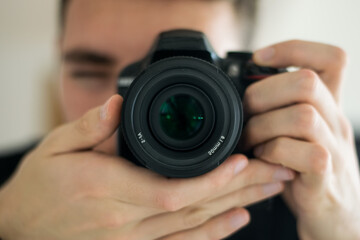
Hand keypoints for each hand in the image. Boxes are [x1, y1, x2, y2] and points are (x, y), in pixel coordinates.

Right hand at [0, 95, 291, 239]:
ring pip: (194, 226)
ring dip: (236, 208)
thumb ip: (89, 127)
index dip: (211, 179)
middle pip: (193, 207)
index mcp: (107, 189)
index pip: (170, 189)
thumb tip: (118, 105)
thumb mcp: (56, 147)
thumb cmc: (40, 185)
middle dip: (240, 189)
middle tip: (276, 170)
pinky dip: (213, 234)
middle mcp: (124, 221)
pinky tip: (238, 220)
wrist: (22, 226)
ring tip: (269, 190)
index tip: (243, 160)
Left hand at [241, 40, 359, 238]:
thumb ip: (278, 112)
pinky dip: (275, 153)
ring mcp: (335, 149)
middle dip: (263, 93)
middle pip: (307, 82)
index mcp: (327, 106)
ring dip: (263, 127)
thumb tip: (240, 94)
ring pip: (303, 116)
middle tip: (246, 113)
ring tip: (250, 140)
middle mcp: (335, 122)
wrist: (336, 217)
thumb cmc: (305, 171)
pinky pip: (306, 154)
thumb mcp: (296, 134)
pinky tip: (264, 160)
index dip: (293, 48)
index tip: (259, 58)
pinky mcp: (326, 178)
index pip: (330, 59)